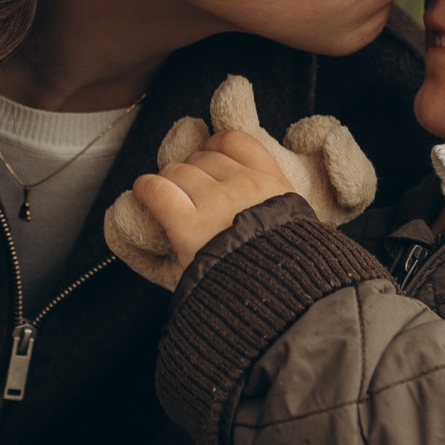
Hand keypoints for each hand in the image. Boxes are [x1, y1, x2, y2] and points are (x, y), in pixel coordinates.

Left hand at [102, 75, 375, 290]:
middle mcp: (244, 186)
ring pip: (177, 171)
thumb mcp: (300, 234)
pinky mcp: (187, 224)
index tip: (211, 157)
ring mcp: (215, 203)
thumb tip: (291, 203)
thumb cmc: (289, 276)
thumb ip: (280, 212)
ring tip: (171, 202)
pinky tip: (144, 194)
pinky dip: (146, 190)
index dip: (217, 146)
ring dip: (170, 183)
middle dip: (193, 171)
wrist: (284, 304)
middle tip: (190, 194)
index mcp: (273, 185)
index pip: (235, 140)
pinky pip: (156, 190)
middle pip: (203, 156)